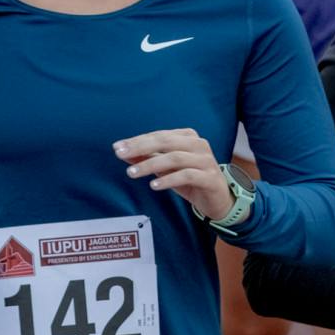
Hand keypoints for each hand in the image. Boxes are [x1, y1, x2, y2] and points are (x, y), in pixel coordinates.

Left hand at [115, 129, 231, 220]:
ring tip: (132, 173)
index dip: (137, 141)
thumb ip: (148, 158)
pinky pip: (187, 175)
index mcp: (188, 137)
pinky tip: (154, 185)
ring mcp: (206, 161)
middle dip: (140, 147)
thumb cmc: (190, 180)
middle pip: (165, 142)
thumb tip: (122, 152)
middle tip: (121, 155)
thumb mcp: (167, 169)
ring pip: (175, 158)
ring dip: (150, 165)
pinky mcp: (210, 178)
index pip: (158, 135)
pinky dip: (168, 179)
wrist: (218, 199)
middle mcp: (198, 145)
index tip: (117, 147)